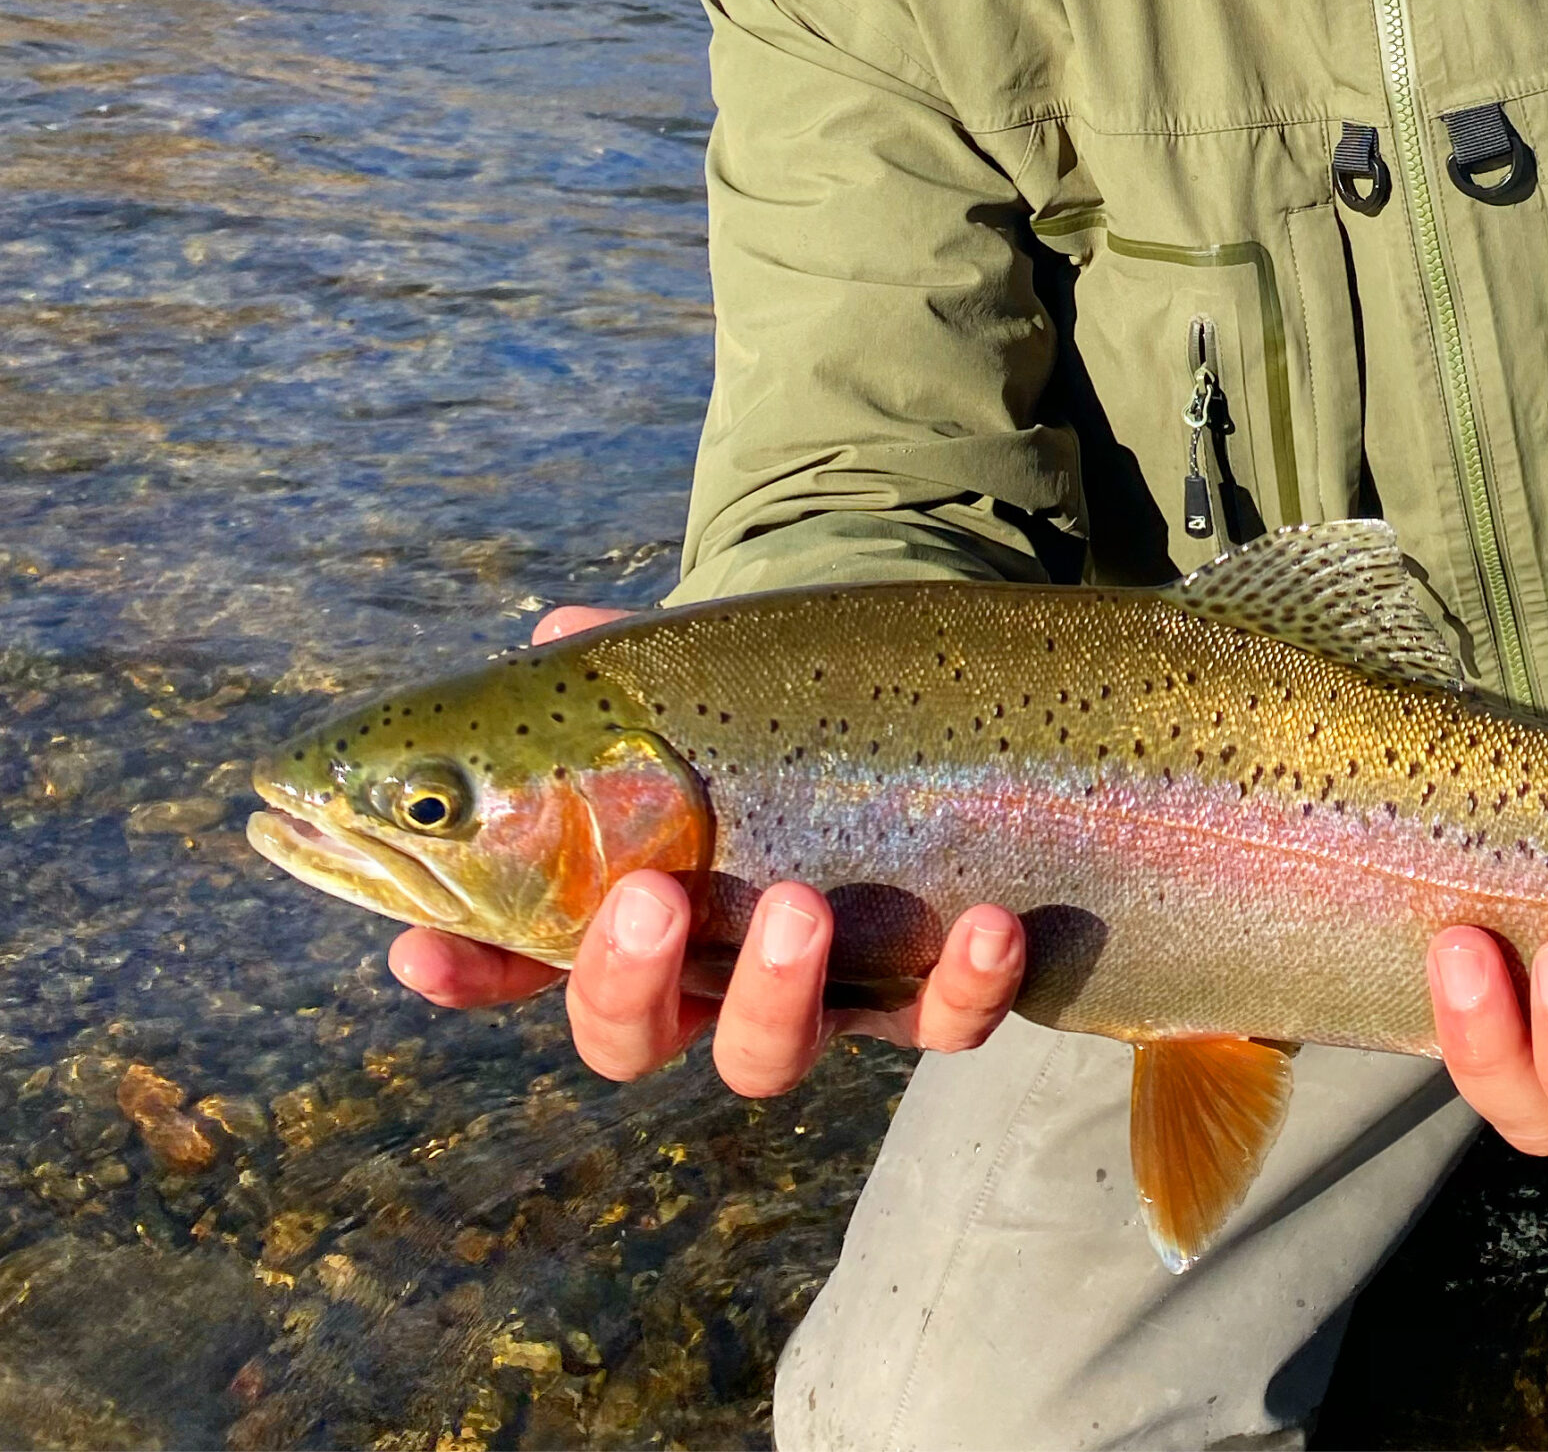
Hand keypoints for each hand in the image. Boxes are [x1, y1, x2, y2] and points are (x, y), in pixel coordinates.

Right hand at [386, 605, 1026, 1094]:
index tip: (420, 950)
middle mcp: (709, 973)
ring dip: (779, 995)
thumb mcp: (706, 680)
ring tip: (803, 909)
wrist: (921, 709)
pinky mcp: (929, 990)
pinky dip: (967, 986)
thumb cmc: (781, 711)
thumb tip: (567, 632)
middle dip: (628, 984)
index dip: (466, 968)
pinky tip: (989, 920)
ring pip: (770, 1055)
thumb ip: (631, 667)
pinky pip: (944, 1021)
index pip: (518, 957)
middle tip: (649, 898)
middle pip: (632, 1037)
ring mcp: (816, 995)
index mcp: (632, 904)